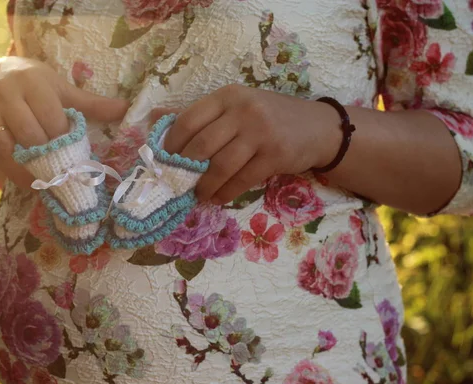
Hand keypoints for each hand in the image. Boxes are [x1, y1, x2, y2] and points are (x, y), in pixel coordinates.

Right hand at [0, 56, 129, 188]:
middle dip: (50, 157)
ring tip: (48, 181)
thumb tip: (126, 109)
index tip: (77, 158)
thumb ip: (92, 104)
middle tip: (65, 175)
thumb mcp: (61, 90)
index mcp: (33, 82)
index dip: (65, 141)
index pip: (53, 119)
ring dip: (31, 168)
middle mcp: (6, 93)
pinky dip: (14, 171)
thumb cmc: (34, 85)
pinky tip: (28, 180)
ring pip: (12, 148)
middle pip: (32, 135)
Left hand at [150, 84, 339, 204]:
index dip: (171, 144)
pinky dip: (226, 193)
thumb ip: (198, 114)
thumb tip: (155, 118)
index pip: (188, 119)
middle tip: (178, 183)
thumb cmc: (268, 118)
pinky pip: (242, 179)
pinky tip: (219, 198)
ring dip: (205, 186)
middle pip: (202, 145)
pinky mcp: (275, 154)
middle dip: (185, 169)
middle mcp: (243, 110)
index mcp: (228, 96)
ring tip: (198, 196)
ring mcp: (261, 131)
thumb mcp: (235, 107)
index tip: (164, 161)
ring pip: (220, 165)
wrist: (318, 128)